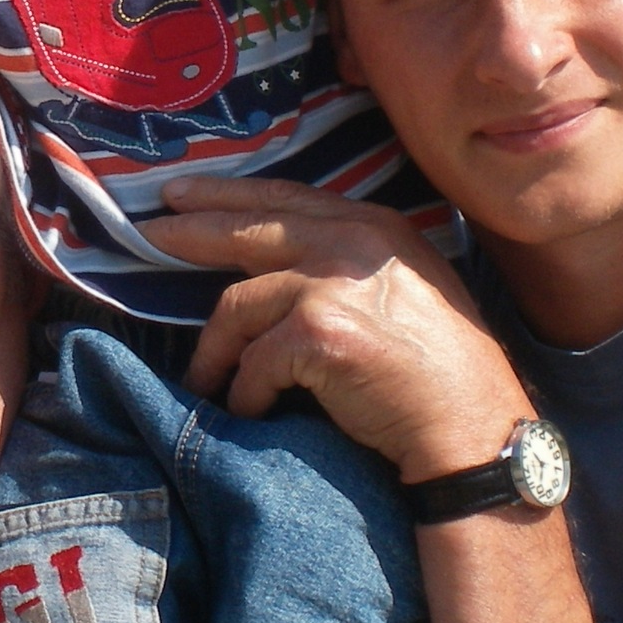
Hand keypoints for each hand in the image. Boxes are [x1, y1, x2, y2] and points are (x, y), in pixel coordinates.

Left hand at [142, 178, 531, 482]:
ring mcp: (334, 283)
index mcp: (374, 225)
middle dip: (190, 233)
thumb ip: (353, 263)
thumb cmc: (444, 371)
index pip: (284, 198)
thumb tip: (282, 268)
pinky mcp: (319, 332)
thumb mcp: (407, 288)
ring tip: (207, 380)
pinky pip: (253, 364)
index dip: (226, 196)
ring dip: (216, 352)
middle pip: (247, 230)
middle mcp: (352, 241)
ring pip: (238, 307)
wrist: (474, 427)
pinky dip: (246, 392)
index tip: (182, 197)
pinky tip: (253, 410)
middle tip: (148, 236)